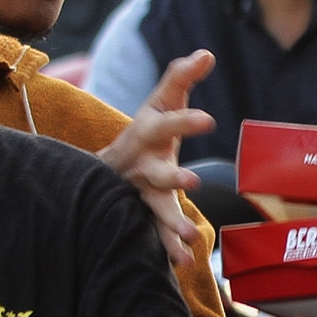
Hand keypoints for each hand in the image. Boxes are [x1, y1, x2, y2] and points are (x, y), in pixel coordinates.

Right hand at [97, 50, 217, 266]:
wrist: (107, 167)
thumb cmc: (147, 129)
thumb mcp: (161, 100)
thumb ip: (182, 77)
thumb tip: (206, 54)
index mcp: (146, 133)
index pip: (165, 123)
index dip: (184, 121)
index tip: (208, 120)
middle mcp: (142, 165)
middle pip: (156, 172)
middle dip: (173, 177)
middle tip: (193, 182)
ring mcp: (140, 194)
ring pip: (154, 210)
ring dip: (171, 225)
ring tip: (191, 235)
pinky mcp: (145, 217)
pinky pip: (154, 236)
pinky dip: (168, 250)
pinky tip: (185, 262)